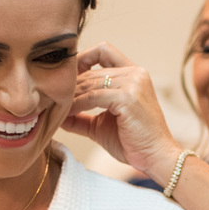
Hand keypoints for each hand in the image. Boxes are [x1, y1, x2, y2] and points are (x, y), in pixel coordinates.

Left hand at [66, 42, 182, 183]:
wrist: (157, 158)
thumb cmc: (133, 143)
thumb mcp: (101, 125)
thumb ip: (81, 116)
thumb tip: (55, 113)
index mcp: (134, 74)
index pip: (104, 50)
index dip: (82, 58)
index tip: (65, 77)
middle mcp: (135, 73)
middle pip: (91, 69)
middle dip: (70, 84)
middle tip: (51, 98)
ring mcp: (133, 83)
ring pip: (89, 82)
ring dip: (70, 95)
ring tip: (55, 108)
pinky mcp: (128, 97)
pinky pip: (92, 96)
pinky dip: (76, 104)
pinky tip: (66, 113)